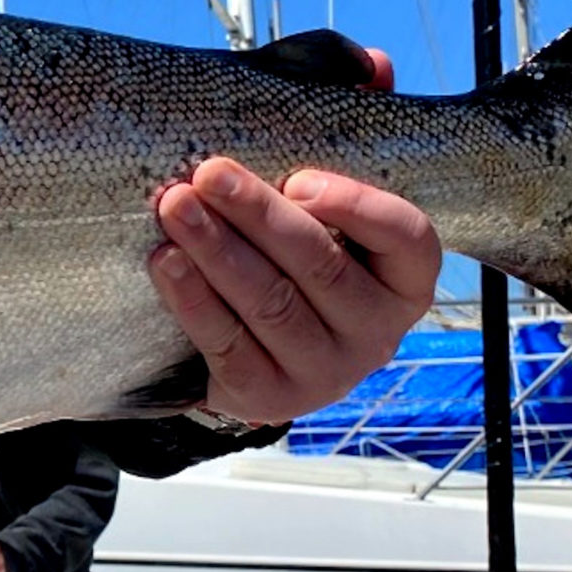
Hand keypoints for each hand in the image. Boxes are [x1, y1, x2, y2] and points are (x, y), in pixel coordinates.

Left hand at [148, 160, 439, 424]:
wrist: (261, 355)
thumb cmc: (294, 269)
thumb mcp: (323, 234)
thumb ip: (306, 204)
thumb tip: (238, 173)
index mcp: (404, 282)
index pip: (405, 237)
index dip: (355, 206)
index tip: (296, 179)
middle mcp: (377, 333)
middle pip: (320, 264)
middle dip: (258, 214)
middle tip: (209, 174)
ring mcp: (328, 373)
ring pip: (271, 303)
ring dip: (217, 250)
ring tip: (176, 209)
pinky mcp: (273, 398)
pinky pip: (229, 345)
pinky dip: (193, 299)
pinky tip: (166, 261)